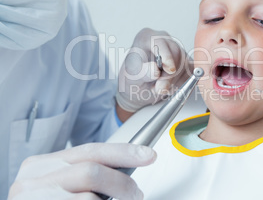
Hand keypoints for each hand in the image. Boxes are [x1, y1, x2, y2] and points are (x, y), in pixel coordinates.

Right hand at [8, 143, 155, 199]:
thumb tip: (123, 171)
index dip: (123, 152)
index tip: (147, 155)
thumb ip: (83, 175)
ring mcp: (32, 197)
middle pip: (91, 170)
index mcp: (40, 165)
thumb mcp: (61, 186)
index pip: (89, 150)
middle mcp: (33, 179)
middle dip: (122, 183)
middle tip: (135, 194)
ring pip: (89, 196)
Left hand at [116, 28, 192, 113]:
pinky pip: (191, 72)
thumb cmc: (134, 78)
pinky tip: (170, 86)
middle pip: (176, 53)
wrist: (140, 87)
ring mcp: (176, 49)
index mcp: (147, 37)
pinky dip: (182, 83)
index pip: (160, 42)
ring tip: (159, 86)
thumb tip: (154, 70)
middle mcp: (163, 40)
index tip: (169, 70)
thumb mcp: (133, 76)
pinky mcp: (186, 61)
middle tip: (159, 88)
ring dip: (174, 81)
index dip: (166, 56)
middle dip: (169, 75)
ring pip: (185, 65)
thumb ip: (143, 73)